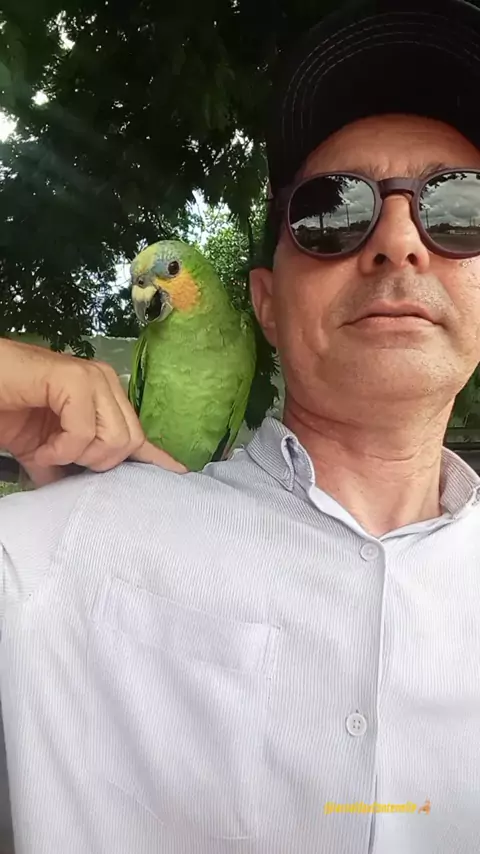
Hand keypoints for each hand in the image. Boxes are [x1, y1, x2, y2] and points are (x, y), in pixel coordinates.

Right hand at [0, 338, 186, 485]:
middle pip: (131, 442)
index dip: (158, 457)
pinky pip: (85, 431)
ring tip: (49, 450)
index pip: (140, 433)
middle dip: (95, 462)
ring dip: (78, 455)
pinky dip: (61, 448)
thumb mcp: (45, 451)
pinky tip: (42, 447)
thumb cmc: (9, 411)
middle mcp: (106, 384)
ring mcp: (92, 378)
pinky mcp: (74, 378)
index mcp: (105, 398)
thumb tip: (88, 498)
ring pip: (116, 439)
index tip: (179, 474)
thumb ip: (68, 469)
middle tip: (61, 459)